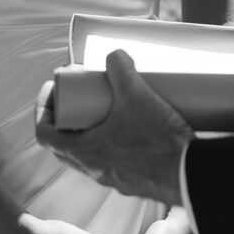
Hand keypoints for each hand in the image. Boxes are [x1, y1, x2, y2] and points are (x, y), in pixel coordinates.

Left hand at [35, 50, 194, 204]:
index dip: (43, 108)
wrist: (190, 175)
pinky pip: (114, 158)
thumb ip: (120, 68)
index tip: (52, 88)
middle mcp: (95, 169)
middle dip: (67, 116)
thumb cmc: (157, 138)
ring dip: (91, 128)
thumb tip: (113, 54)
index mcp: (85, 153)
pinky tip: (131, 124)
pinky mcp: (135, 179)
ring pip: (91, 152)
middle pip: (66, 143)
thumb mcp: (135, 94)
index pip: (45, 135)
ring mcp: (115, 177)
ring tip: (107, 104)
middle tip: (79, 93)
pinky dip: (113, 139)